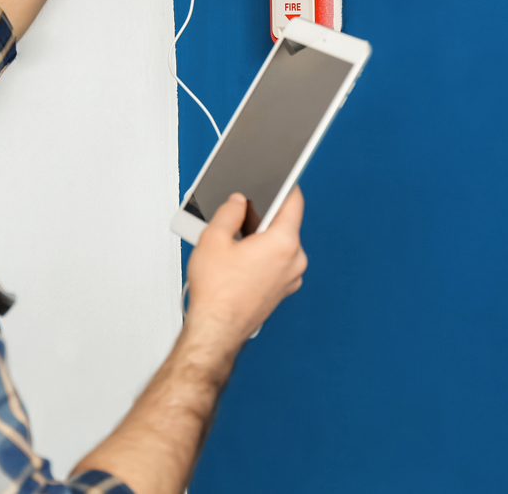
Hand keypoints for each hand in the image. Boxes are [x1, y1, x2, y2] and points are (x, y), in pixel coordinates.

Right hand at [184, 187, 307, 345]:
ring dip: (260, 239)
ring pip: (279, 245)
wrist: (216, 331)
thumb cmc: (217, 294)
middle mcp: (294, 260)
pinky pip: (276, 263)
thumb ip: (228, 212)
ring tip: (232, 246)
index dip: (285, 184)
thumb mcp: (213, 239)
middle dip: (262, 217)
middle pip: (284, 224)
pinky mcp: (282, 290)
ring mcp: (290, 278)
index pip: (293, 201)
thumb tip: (237, 203)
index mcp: (283, 242)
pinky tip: (238, 262)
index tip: (281, 176)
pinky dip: (261, 257)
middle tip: (238, 218)